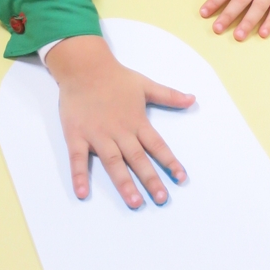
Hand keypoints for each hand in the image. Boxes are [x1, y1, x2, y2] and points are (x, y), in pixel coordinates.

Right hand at [46, 36, 193, 205]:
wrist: (84, 67)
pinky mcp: (76, 135)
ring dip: (123, 183)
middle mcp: (119, 131)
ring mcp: (97, 135)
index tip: (181, 178)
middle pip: (137, 159)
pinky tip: (82, 193)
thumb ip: (169, 95)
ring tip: (134, 202)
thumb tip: (193, 99)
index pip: (157, 145)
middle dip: (150, 179)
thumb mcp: (145, 85)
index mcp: (137, 121)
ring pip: (113, 162)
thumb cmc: (116, 77)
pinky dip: (78, 175)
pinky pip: (77, 158)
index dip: (169, 161)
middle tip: (161, 199)